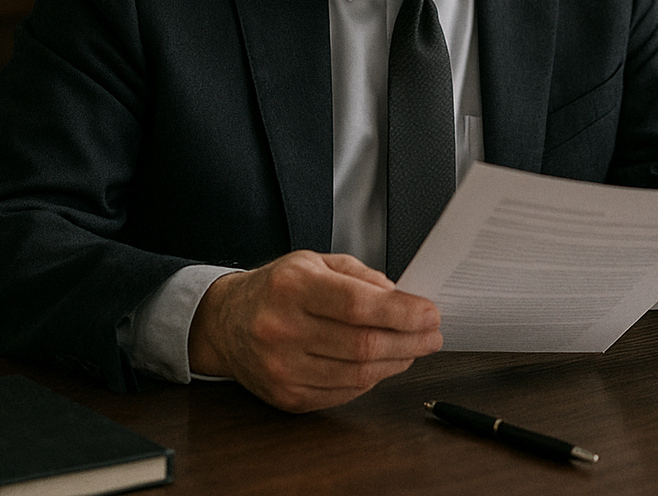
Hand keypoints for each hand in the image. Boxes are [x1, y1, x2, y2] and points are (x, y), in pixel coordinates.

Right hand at [188, 250, 441, 412]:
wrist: (225, 323)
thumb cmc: (275, 289)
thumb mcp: (314, 262)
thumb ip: (361, 277)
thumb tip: (403, 298)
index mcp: (291, 287)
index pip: (358, 305)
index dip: (402, 313)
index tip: (430, 313)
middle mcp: (282, 328)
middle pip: (362, 344)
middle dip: (409, 341)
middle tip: (432, 335)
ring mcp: (281, 368)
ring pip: (357, 374)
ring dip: (395, 362)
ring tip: (412, 349)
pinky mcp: (285, 396)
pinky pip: (343, 393)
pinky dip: (370, 380)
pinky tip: (382, 364)